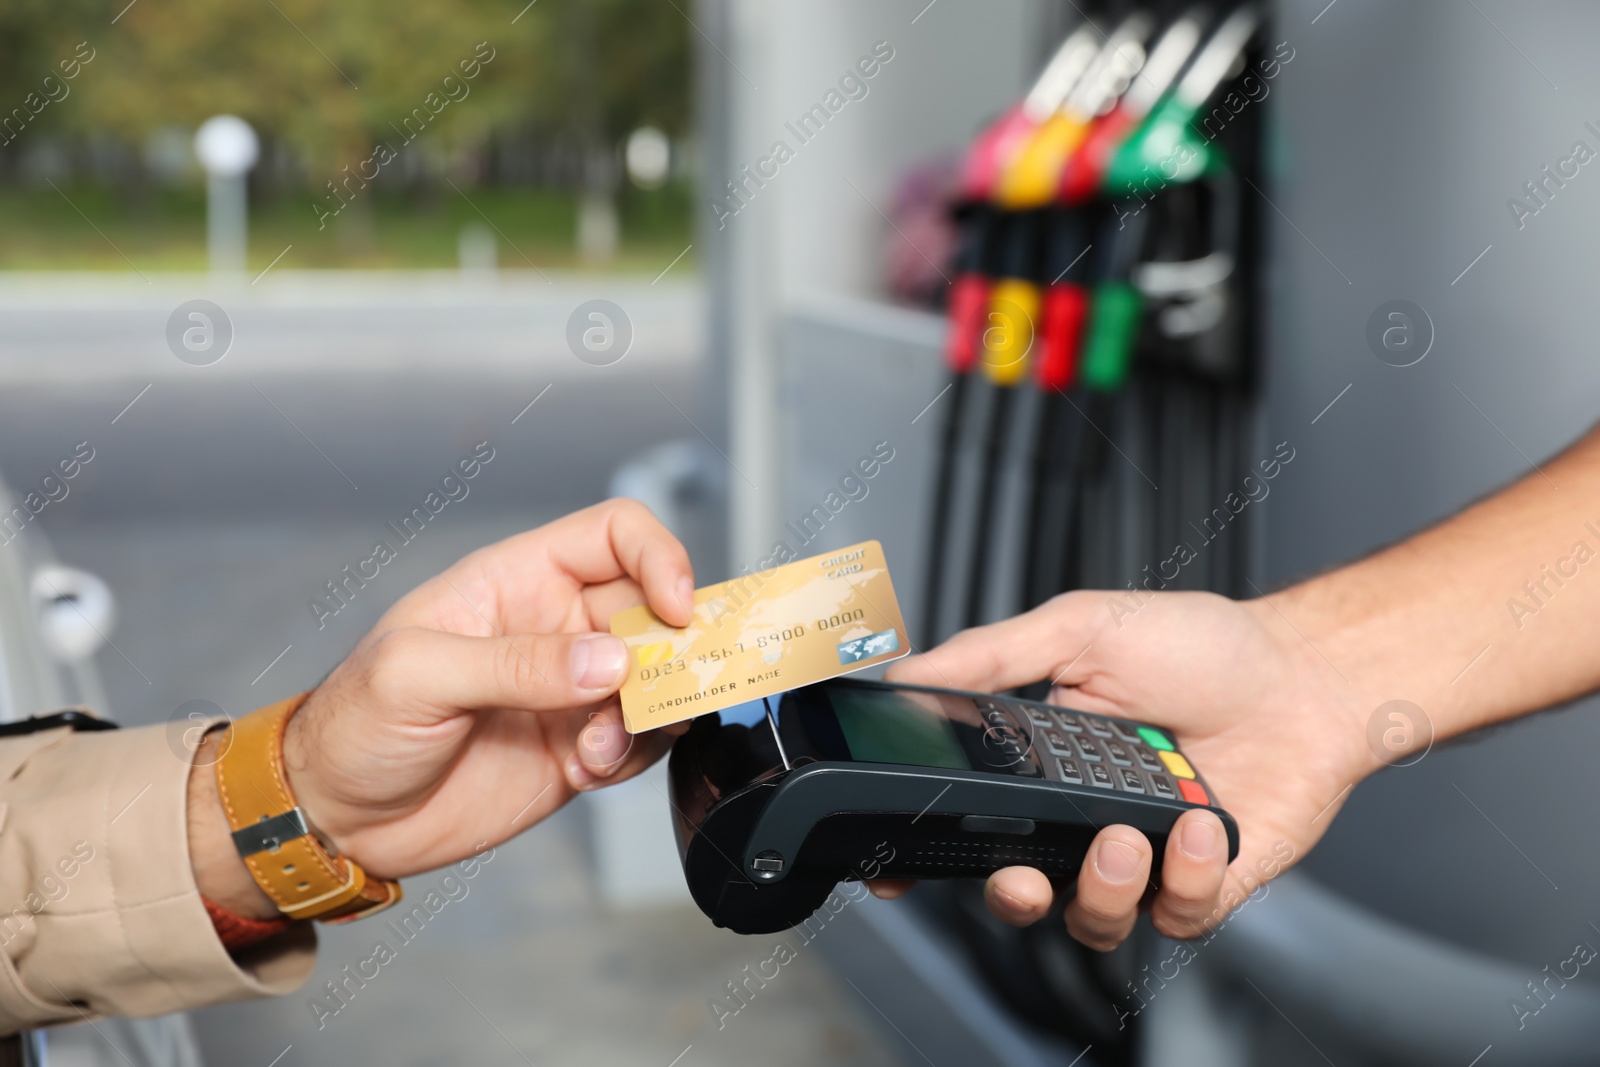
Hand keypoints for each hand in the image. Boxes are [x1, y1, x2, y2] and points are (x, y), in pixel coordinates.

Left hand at [191, 499, 692, 916]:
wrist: (337, 820)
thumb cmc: (352, 726)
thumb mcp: (416, 676)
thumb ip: (515, 663)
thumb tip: (609, 662)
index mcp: (517, 580)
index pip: (615, 535)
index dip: (660, 557)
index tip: (676, 607)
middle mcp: (555, 628)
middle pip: (652, 609)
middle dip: (673, 646)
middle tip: (662, 687)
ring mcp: (570, 691)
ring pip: (659, 679)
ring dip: (655, 710)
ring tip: (604, 743)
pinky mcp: (580, 750)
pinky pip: (641, 740)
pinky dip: (636, 754)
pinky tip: (588, 769)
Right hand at [884, 589, 1371, 948]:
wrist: (1307, 673)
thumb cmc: (1203, 647)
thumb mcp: (1081, 630)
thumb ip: (991, 655)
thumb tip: (910, 674)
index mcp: (1042, 763)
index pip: (968, 821)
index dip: (926, 854)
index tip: (897, 869)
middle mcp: (1085, 817)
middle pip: (1020, 890)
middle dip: (1011, 896)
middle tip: (1022, 875)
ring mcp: (1146, 856)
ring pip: (1095, 920)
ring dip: (1102, 890)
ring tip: (1125, 836)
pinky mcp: (1206, 882)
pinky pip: (1177, 915)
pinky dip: (1185, 877)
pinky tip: (1197, 820)